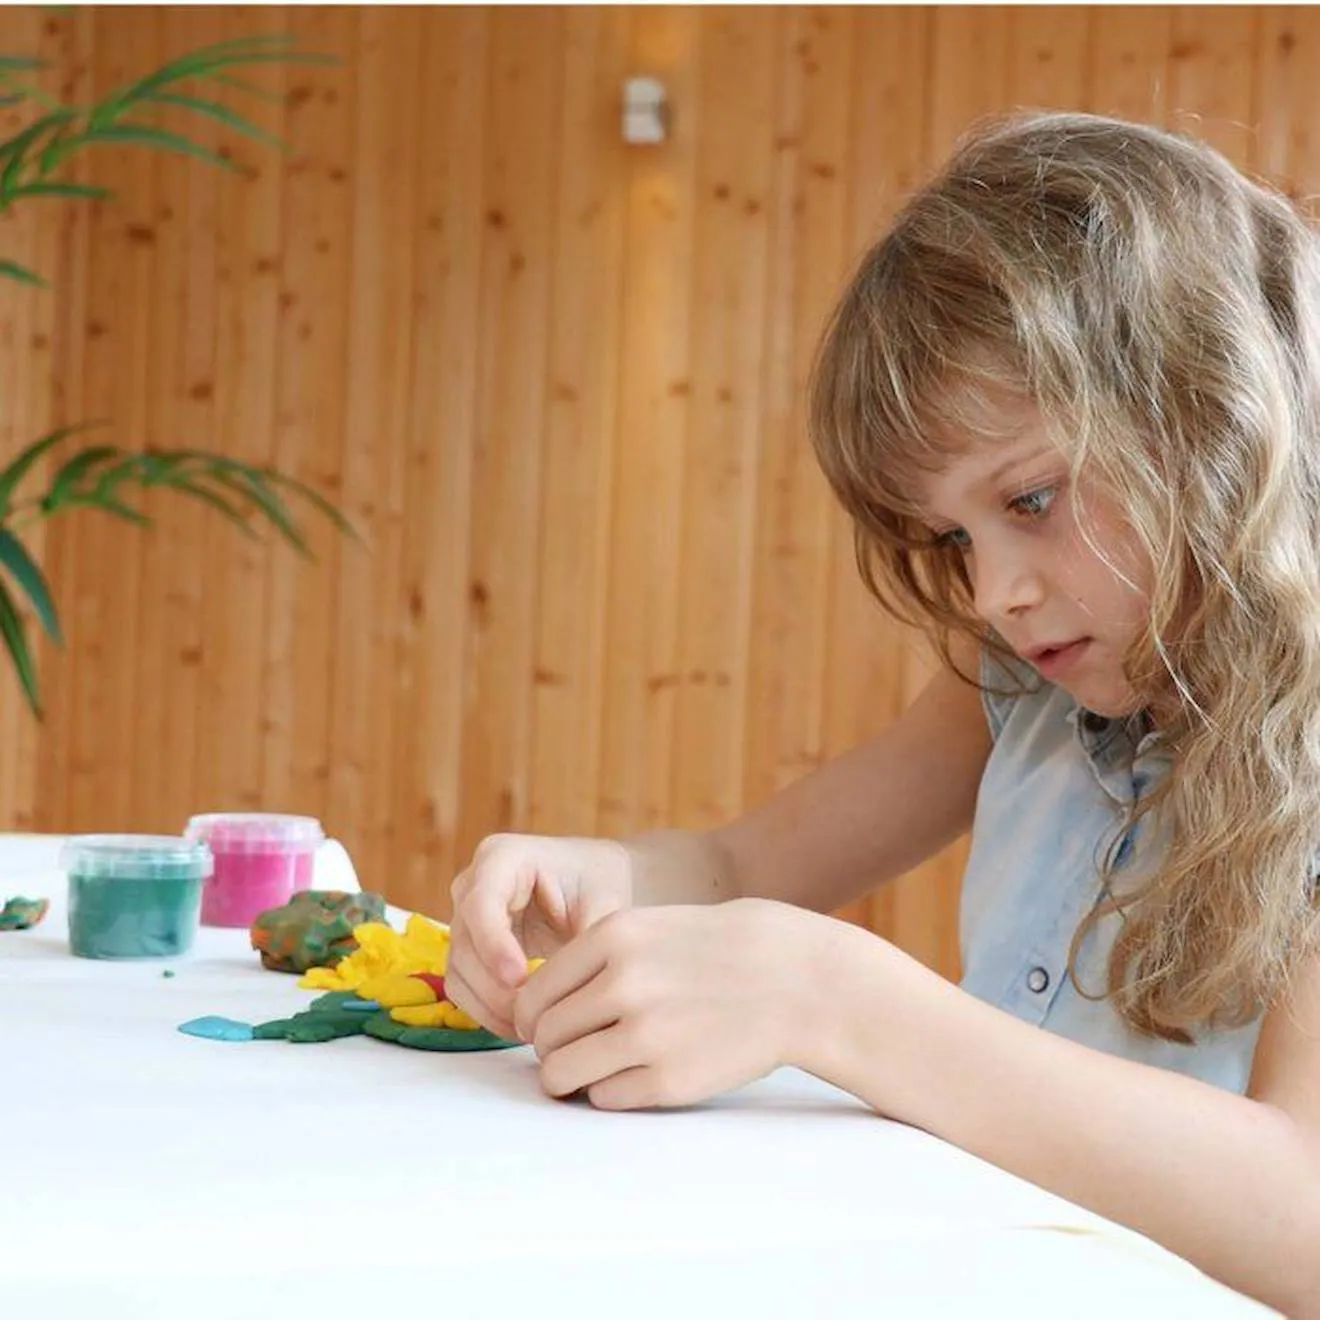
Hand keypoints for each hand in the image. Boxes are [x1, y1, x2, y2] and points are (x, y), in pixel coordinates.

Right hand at [447, 833, 632, 1040]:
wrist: (593, 883)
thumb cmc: (598, 881)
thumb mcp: (604, 899)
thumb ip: (592, 934)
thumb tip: (582, 978)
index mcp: (502, 857)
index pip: (481, 904)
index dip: (494, 945)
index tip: (521, 978)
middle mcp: (473, 885)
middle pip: (464, 944)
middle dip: (496, 987)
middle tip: (535, 1017)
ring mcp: (466, 919)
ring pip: (459, 972)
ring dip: (492, 1006)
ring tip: (535, 1028)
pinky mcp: (469, 950)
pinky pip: (464, 988)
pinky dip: (488, 1012)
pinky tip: (524, 1028)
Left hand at [513, 898, 825, 1110]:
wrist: (792, 979)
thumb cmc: (714, 952)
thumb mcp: (649, 928)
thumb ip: (592, 959)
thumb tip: (531, 1009)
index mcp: (612, 937)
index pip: (533, 993)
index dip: (531, 1018)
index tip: (543, 1027)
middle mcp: (623, 983)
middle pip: (543, 1035)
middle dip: (549, 1049)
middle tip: (569, 1052)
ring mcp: (645, 1034)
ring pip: (561, 1072)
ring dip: (567, 1078)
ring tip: (588, 1071)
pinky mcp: (668, 1080)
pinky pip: (605, 1098)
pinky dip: (609, 1092)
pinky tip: (634, 1075)